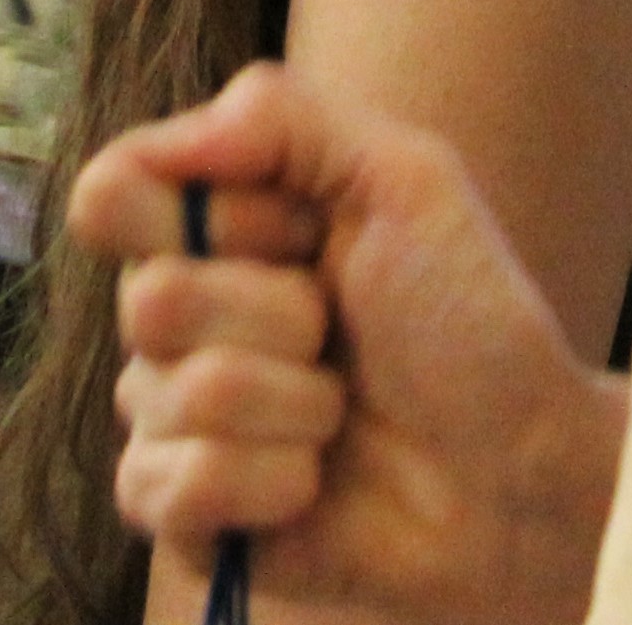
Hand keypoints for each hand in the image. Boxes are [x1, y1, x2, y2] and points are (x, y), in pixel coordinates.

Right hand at [72, 64, 625, 624]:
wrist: (521, 471)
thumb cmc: (471, 322)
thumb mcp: (406, 178)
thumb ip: (283, 115)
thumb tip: (167, 143)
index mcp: (214, 228)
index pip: (111, 194)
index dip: (208, 216)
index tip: (300, 231)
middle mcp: (178, 320)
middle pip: (146, 302)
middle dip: (276, 320)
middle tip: (340, 336)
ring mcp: (173, 420)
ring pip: (164, 398)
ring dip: (290, 408)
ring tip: (343, 416)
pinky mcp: (184, 517)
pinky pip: (167, 491)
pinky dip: (266, 485)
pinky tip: (312, 486)